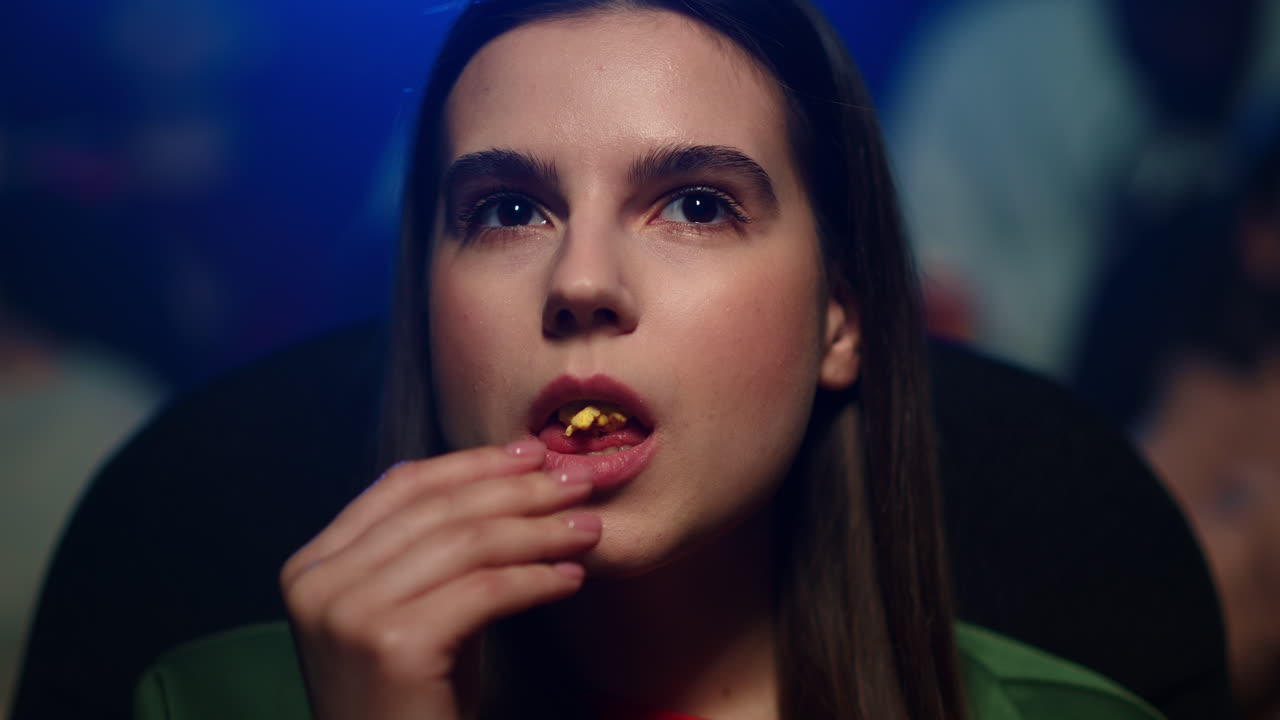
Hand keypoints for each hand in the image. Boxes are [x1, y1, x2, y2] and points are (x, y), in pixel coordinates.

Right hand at [280, 441, 598, 719]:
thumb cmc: (413, 699)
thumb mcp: (411, 607)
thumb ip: (433, 547)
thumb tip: (514, 472)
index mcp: (313, 565)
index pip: (401, 486)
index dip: (473, 464)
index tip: (531, 452)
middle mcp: (318, 584)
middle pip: (438, 510)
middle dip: (517, 490)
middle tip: (576, 483)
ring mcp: (349, 614)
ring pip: (466, 544)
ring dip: (539, 531)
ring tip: (588, 531)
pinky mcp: (392, 645)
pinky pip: (485, 592)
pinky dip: (537, 580)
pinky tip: (571, 579)